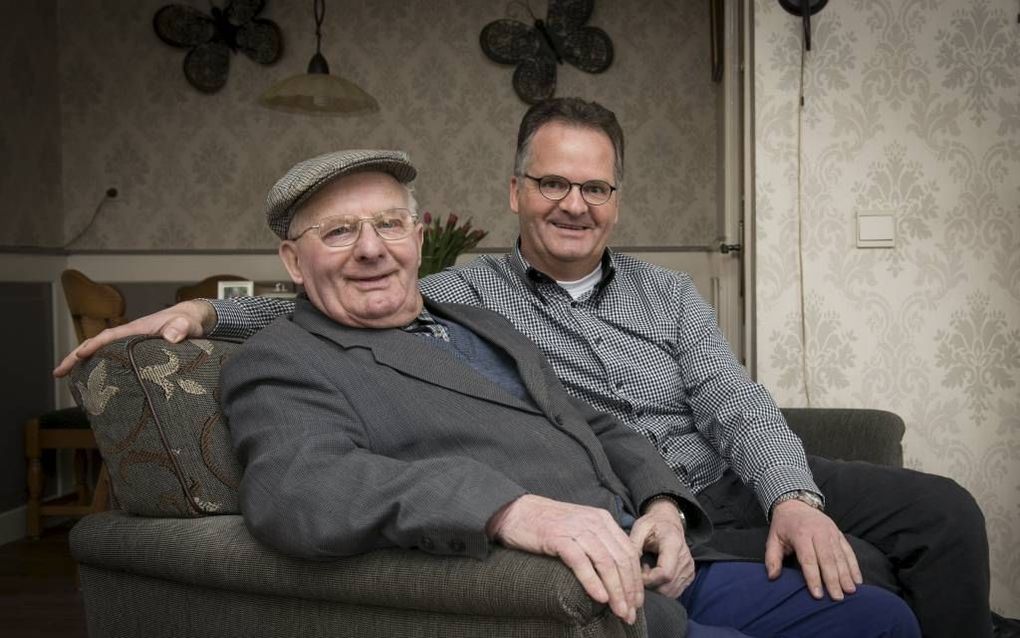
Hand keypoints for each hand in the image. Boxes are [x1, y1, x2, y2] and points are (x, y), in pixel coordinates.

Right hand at [53, 300, 216, 376]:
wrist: (195, 320)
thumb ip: (180, 328)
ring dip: (86, 366)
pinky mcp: (139, 355)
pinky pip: (117, 362)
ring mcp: (133, 346)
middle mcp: (130, 337)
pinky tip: (97, 384)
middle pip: (98, 346)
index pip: (109, 337)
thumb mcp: (186, 324)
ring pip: (105, 355)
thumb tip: (171, 336)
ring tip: (69, 382)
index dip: (93, 346)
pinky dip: (104, 370)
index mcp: (137, 330)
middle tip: (58, 373)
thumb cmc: (189, 321)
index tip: (78, 356)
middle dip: (76, 357)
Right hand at [487, 494, 642, 624]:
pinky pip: (580, 561)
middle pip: (620, 560)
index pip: (628, 552)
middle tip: (630, 613)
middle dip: (629, 590)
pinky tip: (599, 597)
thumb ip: (599, 543)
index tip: (636, 602)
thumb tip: (617, 572)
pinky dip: (592, 581)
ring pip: (605, 562)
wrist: (516, 512)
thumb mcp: (580, 528)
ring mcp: (575, 528)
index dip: (636, 580)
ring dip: (615, 590)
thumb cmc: (548, 525)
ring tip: (619, 610)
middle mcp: (593, 522)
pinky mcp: (557, 537)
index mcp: (602, 520)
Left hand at [629, 500, 694, 596]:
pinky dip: (662, 588)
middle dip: (649, 585)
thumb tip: (628, 567)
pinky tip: (655, 575)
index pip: (665, 573)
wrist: (669, 522)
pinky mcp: (689, 575)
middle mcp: (685, 558)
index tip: (636, 572)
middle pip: (667, 586)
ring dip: (655, 588)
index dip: (648, 579)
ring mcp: (689, 568)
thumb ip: (633, 546)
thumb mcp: (639, 528)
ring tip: (647, 571)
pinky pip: (674, 591)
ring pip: (671, 592)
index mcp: (673, 544)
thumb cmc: (652, 524)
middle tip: (639, 572)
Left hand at [765, 499, 861, 599]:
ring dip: (846, 575)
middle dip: (833, 580)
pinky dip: (854, 566)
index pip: (808, 559)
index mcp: (801, 534)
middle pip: (827, 559)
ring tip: (850, 591)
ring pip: (840, 556)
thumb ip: (772, 558)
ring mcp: (831, 532)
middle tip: (837, 598)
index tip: (817, 595)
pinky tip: (857, 580)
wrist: (796, 504)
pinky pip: (848, 551)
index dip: (813, 578)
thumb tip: (772, 577)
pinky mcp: (839, 534)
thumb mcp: (773, 539)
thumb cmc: (784, 526)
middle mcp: (818, 532)